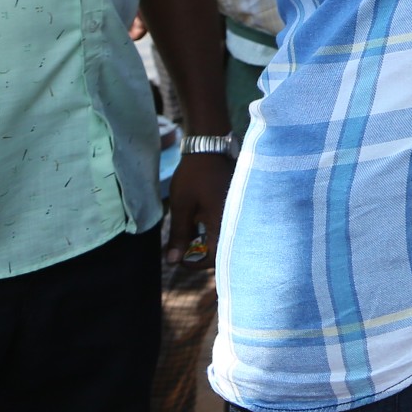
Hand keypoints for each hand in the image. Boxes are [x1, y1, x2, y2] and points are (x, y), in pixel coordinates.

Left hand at [166, 152, 233, 266]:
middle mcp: (236, 220)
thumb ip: (179, 235)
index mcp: (223, 223)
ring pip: (225, 238)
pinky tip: (201, 220)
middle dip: (201, 253)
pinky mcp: (238, 205)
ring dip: (207, 241)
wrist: (211, 147)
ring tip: (190, 233)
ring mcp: (239, 211)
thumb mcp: (181, 206)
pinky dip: (213, 229)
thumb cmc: (194, 176)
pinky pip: (228, 225)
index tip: (178, 258)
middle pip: (222, 250)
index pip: (214, 258)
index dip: (194, 263)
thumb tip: (173, 261)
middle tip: (183, 247)